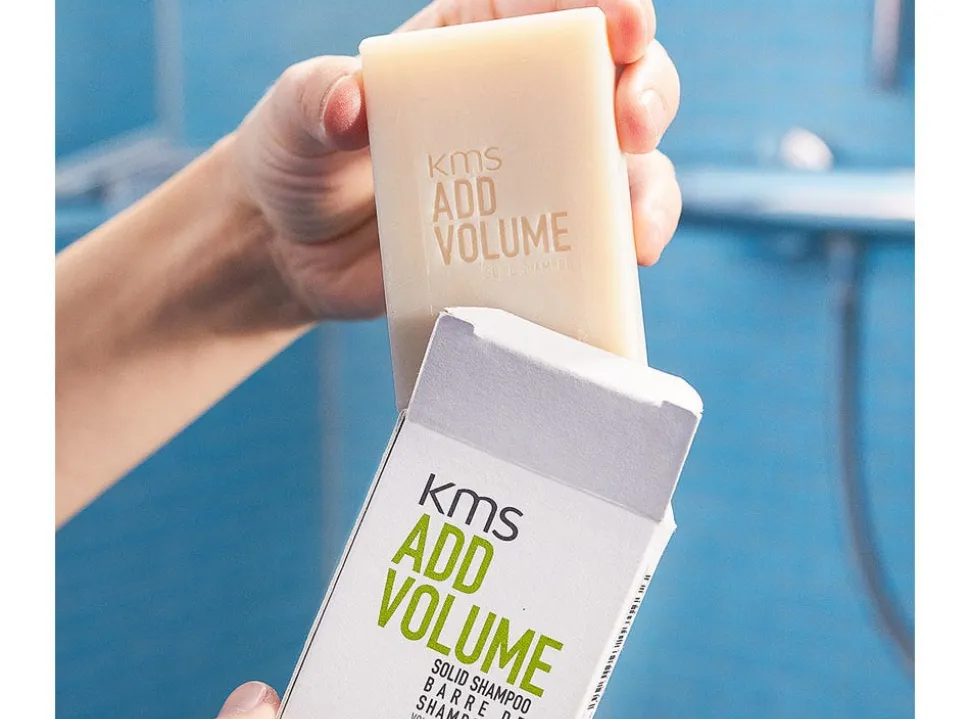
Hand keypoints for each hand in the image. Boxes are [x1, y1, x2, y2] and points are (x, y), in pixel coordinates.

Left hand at [233, 0, 681, 323]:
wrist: (294, 252)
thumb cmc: (297, 162)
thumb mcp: (293, 116)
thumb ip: (317, 97)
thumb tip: (351, 103)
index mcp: (469, 45)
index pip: (546, 6)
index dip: (599, 3)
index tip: (621, 22)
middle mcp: (515, 105)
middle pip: (609, 79)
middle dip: (645, 89)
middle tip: (632, 122)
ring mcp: (529, 179)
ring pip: (622, 166)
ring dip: (647, 187)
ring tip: (635, 224)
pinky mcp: (527, 242)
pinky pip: (592, 242)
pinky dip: (618, 252)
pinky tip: (622, 267)